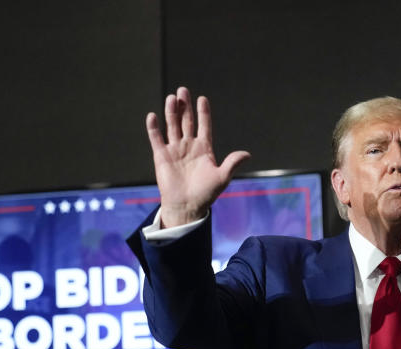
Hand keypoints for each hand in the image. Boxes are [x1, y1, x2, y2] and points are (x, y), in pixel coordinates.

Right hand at [145, 86, 249, 227]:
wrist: (187, 206)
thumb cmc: (206, 194)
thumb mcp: (222, 178)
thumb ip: (232, 163)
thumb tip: (248, 154)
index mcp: (204, 149)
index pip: (204, 125)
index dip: (203, 113)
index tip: (202, 99)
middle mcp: (189, 146)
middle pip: (186, 121)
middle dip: (185, 106)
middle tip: (183, 90)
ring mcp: (175, 150)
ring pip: (172, 126)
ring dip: (171, 112)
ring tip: (172, 98)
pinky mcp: (161, 156)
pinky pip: (156, 139)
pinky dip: (154, 128)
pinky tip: (153, 116)